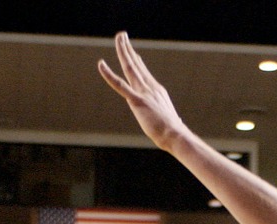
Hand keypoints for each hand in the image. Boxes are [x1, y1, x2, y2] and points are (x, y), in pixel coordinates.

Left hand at [98, 32, 185, 150]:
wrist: (175, 135)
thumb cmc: (173, 134)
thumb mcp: (170, 121)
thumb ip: (166, 118)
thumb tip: (174, 122)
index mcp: (157, 92)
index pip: (144, 73)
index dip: (137, 61)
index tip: (132, 53)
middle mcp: (151, 88)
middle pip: (137, 64)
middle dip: (128, 49)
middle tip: (122, 35)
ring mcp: (144, 93)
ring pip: (130, 67)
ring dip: (123, 51)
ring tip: (119, 37)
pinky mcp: (137, 101)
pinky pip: (120, 85)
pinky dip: (109, 74)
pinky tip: (101, 65)